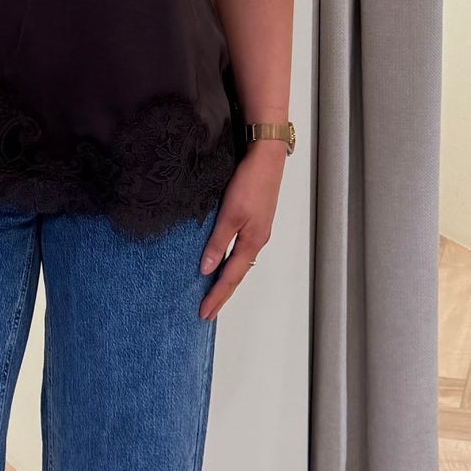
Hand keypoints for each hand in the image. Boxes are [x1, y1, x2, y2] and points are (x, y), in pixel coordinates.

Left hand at [198, 141, 285, 319]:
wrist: (266, 156)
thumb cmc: (250, 182)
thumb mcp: (230, 213)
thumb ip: (218, 242)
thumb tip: (206, 269)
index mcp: (252, 242)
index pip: (230, 277)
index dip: (216, 296)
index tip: (204, 314)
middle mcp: (256, 240)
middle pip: (237, 274)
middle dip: (222, 294)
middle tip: (207, 312)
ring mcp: (257, 230)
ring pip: (240, 263)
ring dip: (226, 280)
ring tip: (213, 294)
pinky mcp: (255, 220)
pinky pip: (240, 250)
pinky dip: (230, 263)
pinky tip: (222, 263)